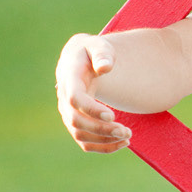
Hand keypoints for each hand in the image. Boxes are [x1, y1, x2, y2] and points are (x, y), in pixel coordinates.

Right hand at [55, 34, 131, 152]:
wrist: (79, 59)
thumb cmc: (91, 51)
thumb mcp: (97, 45)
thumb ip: (102, 53)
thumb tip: (105, 67)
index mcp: (69, 78)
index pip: (75, 98)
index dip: (91, 109)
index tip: (112, 115)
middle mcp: (64, 98)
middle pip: (77, 121)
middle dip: (102, 129)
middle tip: (127, 131)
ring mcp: (67, 113)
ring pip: (80, 135)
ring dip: (104, 140)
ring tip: (128, 137)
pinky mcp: (75, 123)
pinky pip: (85, 142)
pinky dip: (102, 147)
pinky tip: (121, 143)